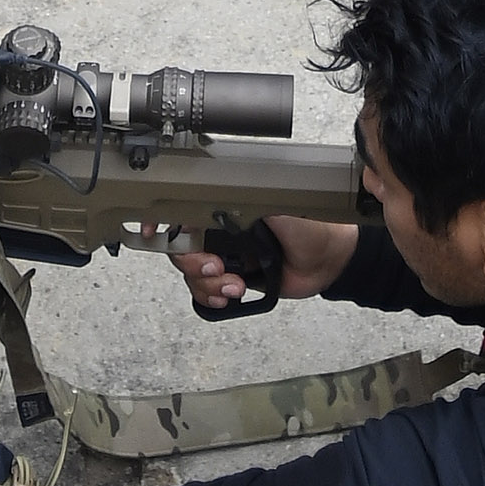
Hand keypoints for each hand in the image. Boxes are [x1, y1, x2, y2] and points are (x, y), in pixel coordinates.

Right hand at [169, 213, 359, 315]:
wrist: (331, 260)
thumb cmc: (311, 225)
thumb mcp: (276, 203)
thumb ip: (245, 197)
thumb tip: (216, 188)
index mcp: (225, 208)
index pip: (183, 212)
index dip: (164, 223)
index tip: (153, 232)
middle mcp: (220, 231)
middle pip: (180, 249)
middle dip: (192, 264)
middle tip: (216, 268)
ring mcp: (225, 258)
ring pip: (191, 275)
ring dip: (207, 285)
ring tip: (234, 286)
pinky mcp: (233, 280)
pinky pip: (207, 292)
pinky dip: (212, 297)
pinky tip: (229, 296)